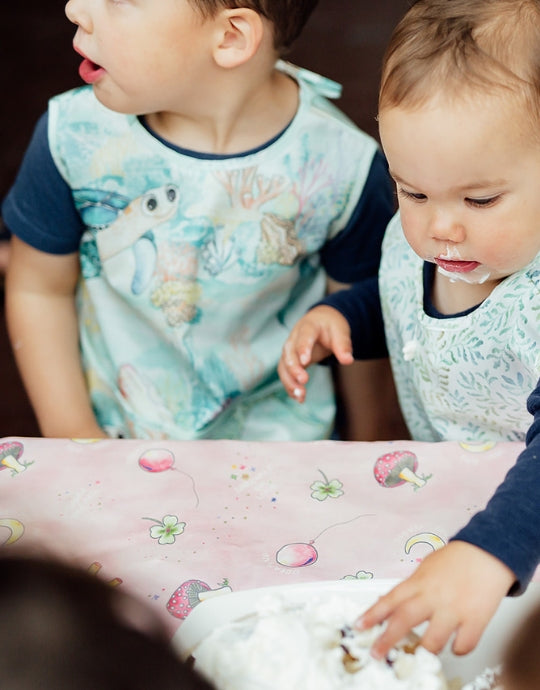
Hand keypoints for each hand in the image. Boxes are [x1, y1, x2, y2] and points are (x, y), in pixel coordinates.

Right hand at [278, 305, 352, 401]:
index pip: (304, 336)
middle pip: (289, 353)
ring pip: (284, 365)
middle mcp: (294, 338)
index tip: (305, 361)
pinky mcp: (289, 361)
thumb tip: (348, 360)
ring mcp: (290, 350)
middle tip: (303, 381)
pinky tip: (299, 398)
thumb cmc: (330, 326)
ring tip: (300, 396)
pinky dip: (290, 386)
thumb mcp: (340, 330)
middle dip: (294, 368)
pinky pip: (286, 374)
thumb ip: (343, 344)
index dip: (303, 348)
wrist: (320, 321)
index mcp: (308, 326)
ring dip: (290, 381)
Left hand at [356, 541, 515, 657]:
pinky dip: (458, 648)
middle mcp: (433, 596)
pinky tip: (455, 643)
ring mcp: (454, 609)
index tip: (359, 626)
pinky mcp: (475, 619)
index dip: (372, 614)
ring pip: (433, 640)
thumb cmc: (457, 559)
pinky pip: (463, 645)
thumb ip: (411, 587)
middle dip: (387, 639)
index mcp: (419, 582)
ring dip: (426, 649)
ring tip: (423, 651)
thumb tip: (391, 603)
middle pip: (404, 620)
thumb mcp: (427, 568)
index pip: (390, 599)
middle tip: (377, 653)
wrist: (488, 553)